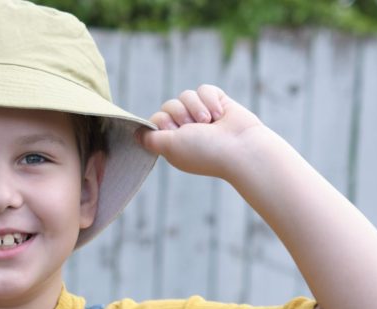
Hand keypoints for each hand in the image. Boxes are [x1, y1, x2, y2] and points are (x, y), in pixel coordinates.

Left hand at [137, 84, 266, 178]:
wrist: (241, 148)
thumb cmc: (205, 151)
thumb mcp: (170, 147)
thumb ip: (150, 140)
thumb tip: (135, 134)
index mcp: (175, 142)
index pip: (156, 120)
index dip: (162, 121)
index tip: (174, 130)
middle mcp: (188, 129)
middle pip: (169, 105)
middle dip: (180, 113)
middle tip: (194, 127)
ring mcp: (204, 115)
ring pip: (186, 95)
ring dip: (196, 108)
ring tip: (209, 122)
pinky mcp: (219, 103)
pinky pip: (204, 89)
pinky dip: (210, 100)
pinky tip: (220, 114)